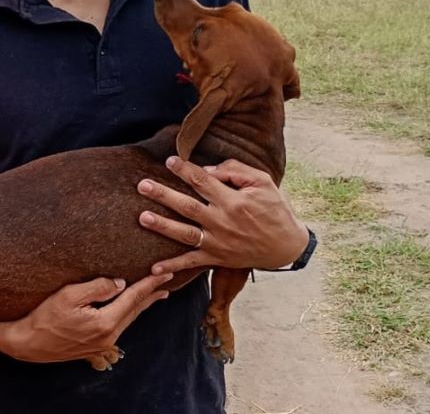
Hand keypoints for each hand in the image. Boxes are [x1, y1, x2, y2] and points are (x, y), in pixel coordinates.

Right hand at [0, 273, 172, 364]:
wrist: (28, 343)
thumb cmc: (44, 317)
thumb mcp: (68, 295)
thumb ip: (97, 287)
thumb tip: (120, 283)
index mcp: (105, 323)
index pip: (133, 298)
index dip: (149, 284)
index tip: (164, 272)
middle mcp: (108, 337)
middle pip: (135, 311)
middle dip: (151, 295)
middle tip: (166, 281)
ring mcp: (102, 345)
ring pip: (128, 320)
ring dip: (141, 305)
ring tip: (153, 295)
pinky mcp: (94, 347)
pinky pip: (118, 327)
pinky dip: (127, 315)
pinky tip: (127, 311)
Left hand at [137, 156, 308, 274]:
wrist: (287, 246)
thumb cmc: (274, 209)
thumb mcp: (262, 183)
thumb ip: (235, 171)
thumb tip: (206, 171)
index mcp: (233, 202)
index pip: (203, 182)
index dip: (185, 170)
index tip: (169, 160)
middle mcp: (223, 222)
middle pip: (188, 206)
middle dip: (163, 195)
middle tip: (142, 185)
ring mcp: (218, 242)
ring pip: (185, 233)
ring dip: (163, 226)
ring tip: (143, 217)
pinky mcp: (217, 258)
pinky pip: (192, 263)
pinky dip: (173, 266)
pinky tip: (154, 268)